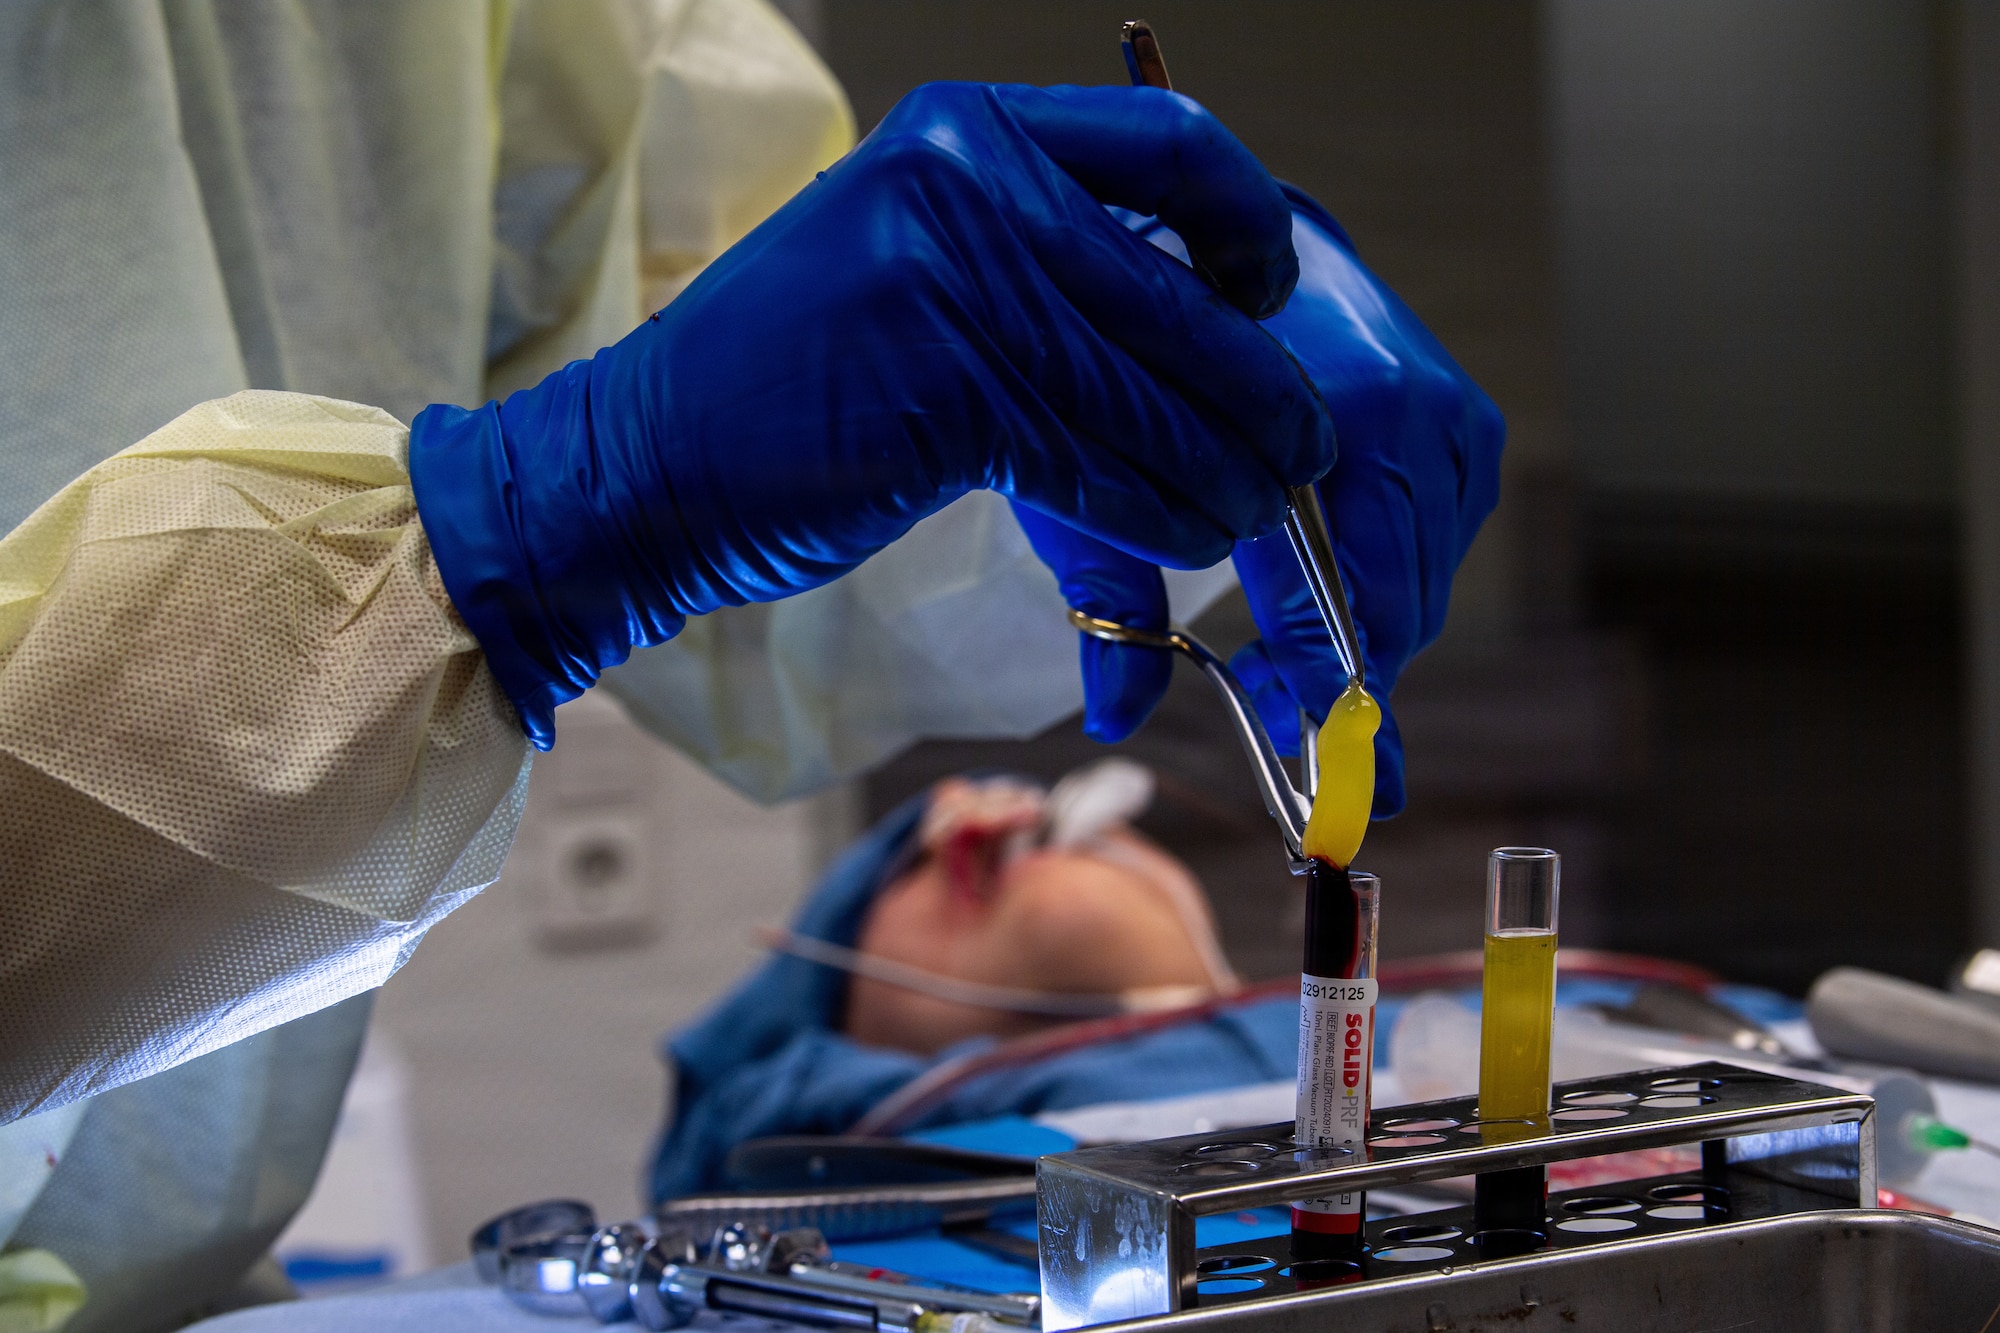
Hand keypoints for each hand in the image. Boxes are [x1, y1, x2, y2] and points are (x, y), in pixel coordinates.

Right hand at [408, 82, 1331, 745]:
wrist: (641, 463)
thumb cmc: (785, 388)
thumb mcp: (915, 275)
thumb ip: (1043, 275)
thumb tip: (1203, 332)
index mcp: (968, 132)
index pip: (1168, 146)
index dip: (1246, 227)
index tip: (1268, 298)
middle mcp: (967, 181)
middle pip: (1177, 295)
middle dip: (1259, 394)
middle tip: (1299, 452)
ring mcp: (952, 281)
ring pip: (1145, 396)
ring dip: (1218, 473)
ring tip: (1248, 515)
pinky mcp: (944, 391)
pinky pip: (1094, 463)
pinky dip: (1151, 513)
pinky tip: (1181, 544)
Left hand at [1031, 187, 1502, 813]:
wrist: (1240, 239)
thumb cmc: (1162, 345)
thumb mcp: (1114, 460)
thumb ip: (1115, 588)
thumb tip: (1114, 713)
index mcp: (1344, 419)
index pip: (1357, 599)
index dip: (1339, 698)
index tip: (1335, 777)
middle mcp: (1421, 418)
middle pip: (1400, 612)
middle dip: (1337, 682)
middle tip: (1267, 713)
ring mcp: (1457, 423)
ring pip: (1420, 591)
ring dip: (1355, 638)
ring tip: (1269, 653)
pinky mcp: (1469, 428)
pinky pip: (1437, 550)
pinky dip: (1381, 586)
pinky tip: (1316, 590)